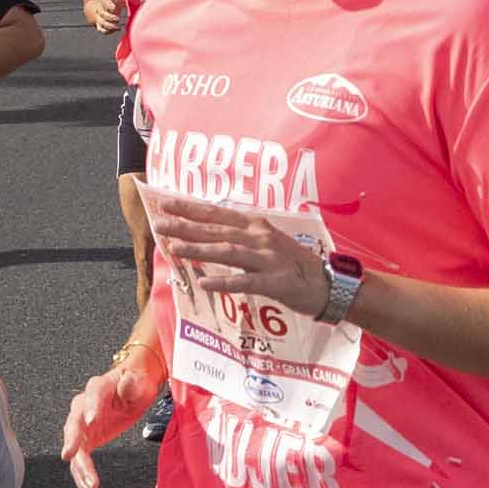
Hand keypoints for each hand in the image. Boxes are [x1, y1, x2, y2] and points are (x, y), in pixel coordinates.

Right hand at [61, 352, 165, 487]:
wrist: (132, 388)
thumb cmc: (135, 383)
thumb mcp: (138, 382)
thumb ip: (130, 385)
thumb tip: (127, 381)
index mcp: (97, 387)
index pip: (92, 396)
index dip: (90, 408)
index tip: (91, 421)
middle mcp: (83, 407)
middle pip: (74, 424)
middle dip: (72, 440)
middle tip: (70, 455)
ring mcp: (82, 425)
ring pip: (75, 448)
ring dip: (80, 468)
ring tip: (89, 486)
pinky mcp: (86, 440)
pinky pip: (81, 460)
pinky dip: (83, 475)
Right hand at [86, 0, 126, 35]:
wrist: (95, 9)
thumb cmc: (109, 3)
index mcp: (104, 2)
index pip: (105, 2)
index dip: (109, 5)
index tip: (114, 7)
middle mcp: (101, 10)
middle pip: (103, 14)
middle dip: (110, 17)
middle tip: (118, 19)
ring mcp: (100, 19)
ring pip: (102, 23)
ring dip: (109, 26)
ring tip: (117, 27)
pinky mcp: (100, 26)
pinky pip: (102, 30)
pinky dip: (107, 31)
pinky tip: (115, 30)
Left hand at [141, 187, 328, 315]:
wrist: (328, 283)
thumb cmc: (293, 263)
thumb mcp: (267, 241)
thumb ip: (240, 237)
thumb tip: (208, 234)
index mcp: (256, 225)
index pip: (217, 214)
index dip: (190, 208)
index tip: (165, 203)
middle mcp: (260, 237)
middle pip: (217, 230)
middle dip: (186, 226)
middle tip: (160, 223)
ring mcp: (268, 259)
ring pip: (228, 252)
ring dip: (200, 250)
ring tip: (174, 249)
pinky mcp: (275, 282)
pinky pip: (246, 281)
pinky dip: (225, 281)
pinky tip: (205, 283)